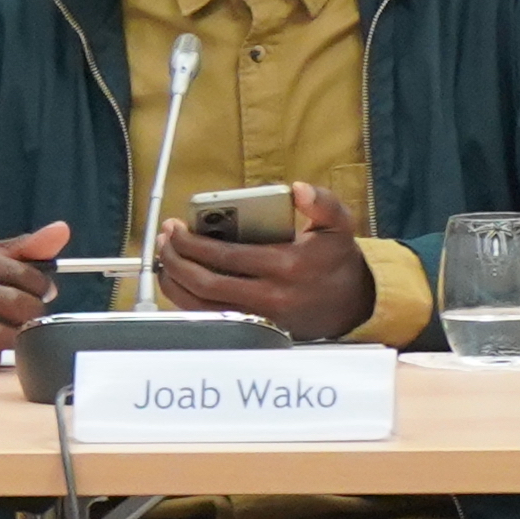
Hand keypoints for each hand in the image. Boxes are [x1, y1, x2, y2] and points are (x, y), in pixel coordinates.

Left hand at [154, 180, 371, 338]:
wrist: (355, 303)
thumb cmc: (336, 260)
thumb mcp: (339, 226)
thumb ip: (322, 203)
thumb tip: (298, 189)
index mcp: (286, 266)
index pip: (226, 256)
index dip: (193, 242)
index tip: (176, 227)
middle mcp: (270, 296)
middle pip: (206, 283)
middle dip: (177, 260)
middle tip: (165, 240)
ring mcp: (260, 317)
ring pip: (202, 306)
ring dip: (174, 282)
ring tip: (164, 258)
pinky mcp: (254, 329)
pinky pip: (210, 318)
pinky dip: (187, 301)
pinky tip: (176, 280)